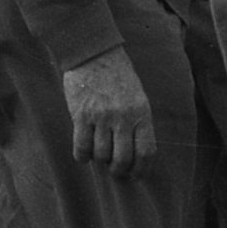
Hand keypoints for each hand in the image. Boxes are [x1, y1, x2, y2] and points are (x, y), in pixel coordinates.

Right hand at [62, 45, 156, 170]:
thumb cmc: (118, 76)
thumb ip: (139, 123)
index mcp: (141, 114)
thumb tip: (137, 153)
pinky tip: (83, 155)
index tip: (136, 175)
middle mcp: (122, 117)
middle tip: (115, 171)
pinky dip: (82, 156)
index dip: (141, 169)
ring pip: (101, 154)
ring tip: (99, 158)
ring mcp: (100, 116)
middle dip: (119, 170)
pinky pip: (81, 145)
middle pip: (123, 158)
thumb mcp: (138, 98)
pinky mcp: (80, 113)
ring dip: (100, 161)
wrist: (93, 52)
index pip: (146, 152)